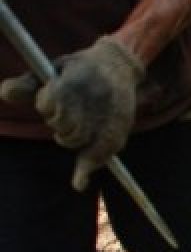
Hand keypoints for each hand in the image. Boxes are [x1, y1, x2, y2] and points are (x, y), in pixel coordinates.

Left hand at [0, 36, 143, 190]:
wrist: (118, 68)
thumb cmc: (79, 69)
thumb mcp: (53, 69)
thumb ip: (29, 85)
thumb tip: (3, 94)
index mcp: (78, 83)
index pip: (51, 105)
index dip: (46, 104)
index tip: (51, 92)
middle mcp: (94, 104)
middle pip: (61, 127)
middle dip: (56, 122)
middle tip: (65, 110)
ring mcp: (105, 123)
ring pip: (72, 141)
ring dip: (68, 136)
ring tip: (77, 123)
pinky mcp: (115, 137)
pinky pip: (95, 159)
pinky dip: (84, 171)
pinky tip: (78, 183)